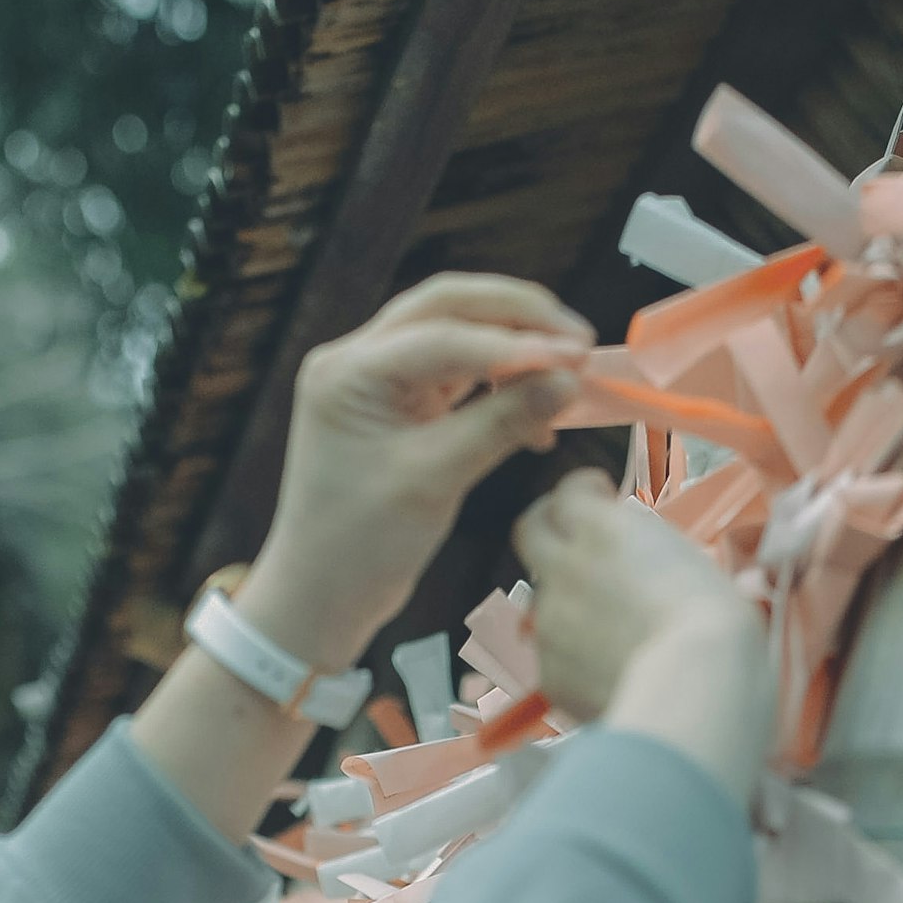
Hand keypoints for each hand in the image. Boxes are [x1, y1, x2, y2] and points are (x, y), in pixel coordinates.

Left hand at [242, 275, 590, 666]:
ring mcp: (377, 381)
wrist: (323, 594)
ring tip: (569, 367)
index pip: (443, 335)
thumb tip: (568, 380)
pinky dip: (500, 383)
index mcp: (349, 372)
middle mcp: (356, 361)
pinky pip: (457, 375)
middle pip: (448, 308)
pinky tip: (538, 408)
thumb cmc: (361, 544)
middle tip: (579, 339)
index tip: (575, 356)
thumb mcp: (436, 479)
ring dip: (513, 345)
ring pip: (457, 335)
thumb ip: (503, 423)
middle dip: (517, 317)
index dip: (515, 343)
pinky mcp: (398, 406)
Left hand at [515, 470, 769, 803]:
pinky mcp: (550, 672)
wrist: (696, 691)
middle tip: (571, 535)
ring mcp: (551, 622)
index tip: (597, 495)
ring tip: (613, 624)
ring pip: (545, 598)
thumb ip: (646, 547)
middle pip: (531, 532)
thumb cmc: (715, 625)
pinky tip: (612, 668)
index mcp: (603, 528)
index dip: (582, 491)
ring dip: (569, 599)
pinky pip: (555, 654)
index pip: (568, 492)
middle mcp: (565, 567)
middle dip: (547, 527)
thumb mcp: (690, 560)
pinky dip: (576, 655)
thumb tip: (635, 554)